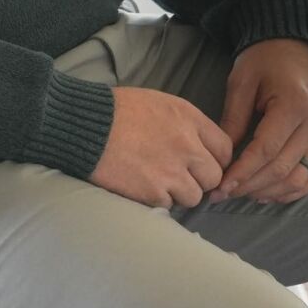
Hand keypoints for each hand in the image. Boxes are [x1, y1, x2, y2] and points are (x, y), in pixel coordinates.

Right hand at [91, 87, 231, 207]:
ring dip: (178, 193)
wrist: (83, 126)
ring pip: (194, 196)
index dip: (215, 160)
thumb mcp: (158, 103)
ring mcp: (171, 170)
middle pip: (214, 176)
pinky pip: (168, 205)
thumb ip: (184, 124)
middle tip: (180, 177)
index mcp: (189, 118)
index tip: (202, 165)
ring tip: (157, 182)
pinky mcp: (153, 191)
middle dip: (199, 180)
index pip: (224, 148)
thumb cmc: (115, 111)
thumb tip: (199, 148)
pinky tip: (141, 185)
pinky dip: (156, 199)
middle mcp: (186, 145)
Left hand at [209, 38, 307, 203]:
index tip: (219, 186)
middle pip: (281, 170)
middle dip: (248, 186)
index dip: (241, 172)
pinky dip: (289, 192)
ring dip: (267, 192)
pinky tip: (264, 194)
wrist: (297, 49)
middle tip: (220, 194)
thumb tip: (221, 155)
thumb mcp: (242, 81)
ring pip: (298, 180)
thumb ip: (233, 118)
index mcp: (293, 107)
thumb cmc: (266, 60)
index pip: (265, 151)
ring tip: (238, 193)